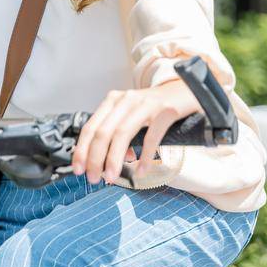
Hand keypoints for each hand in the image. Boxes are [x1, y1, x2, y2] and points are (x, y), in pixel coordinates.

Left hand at [70, 78, 201, 184]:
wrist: (189, 88)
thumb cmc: (158, 106)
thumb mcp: (132, 116)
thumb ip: (119, 135)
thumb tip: (108, 162)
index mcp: (114, 101)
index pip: (90, 127)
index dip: (82, 150)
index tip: (78, 169)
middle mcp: (126, 100)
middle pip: (103, 132)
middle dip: (95, 158)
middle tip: (94, 178)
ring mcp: (146, 104)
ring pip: (122, 134)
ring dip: (114, 159)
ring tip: (111, 177)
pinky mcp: (166, 110)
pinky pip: (151, 137)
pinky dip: (144, 156)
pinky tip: (141, 170)